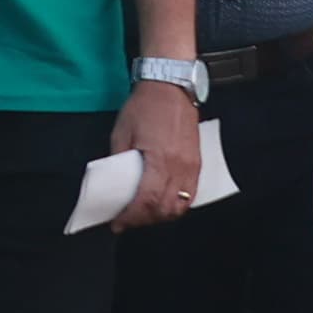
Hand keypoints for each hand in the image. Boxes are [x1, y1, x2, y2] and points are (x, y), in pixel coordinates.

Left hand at [106, 80, 201, 229]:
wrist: (171, 88)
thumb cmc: (143, 107)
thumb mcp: (121, 132)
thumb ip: (120, 159)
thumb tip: (115, 184)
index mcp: (159, 160)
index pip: (146, 200)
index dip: (131, 217)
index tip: (118, 224)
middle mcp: (180, 168)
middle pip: (165, 209)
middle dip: (145, 220)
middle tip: (127, 221)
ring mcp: (192, 168)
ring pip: (181, 206)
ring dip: (162, 215)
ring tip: (143, 214)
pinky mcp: (198, 165)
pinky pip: (190, 195)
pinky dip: (175, 205)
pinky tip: (161, 203)